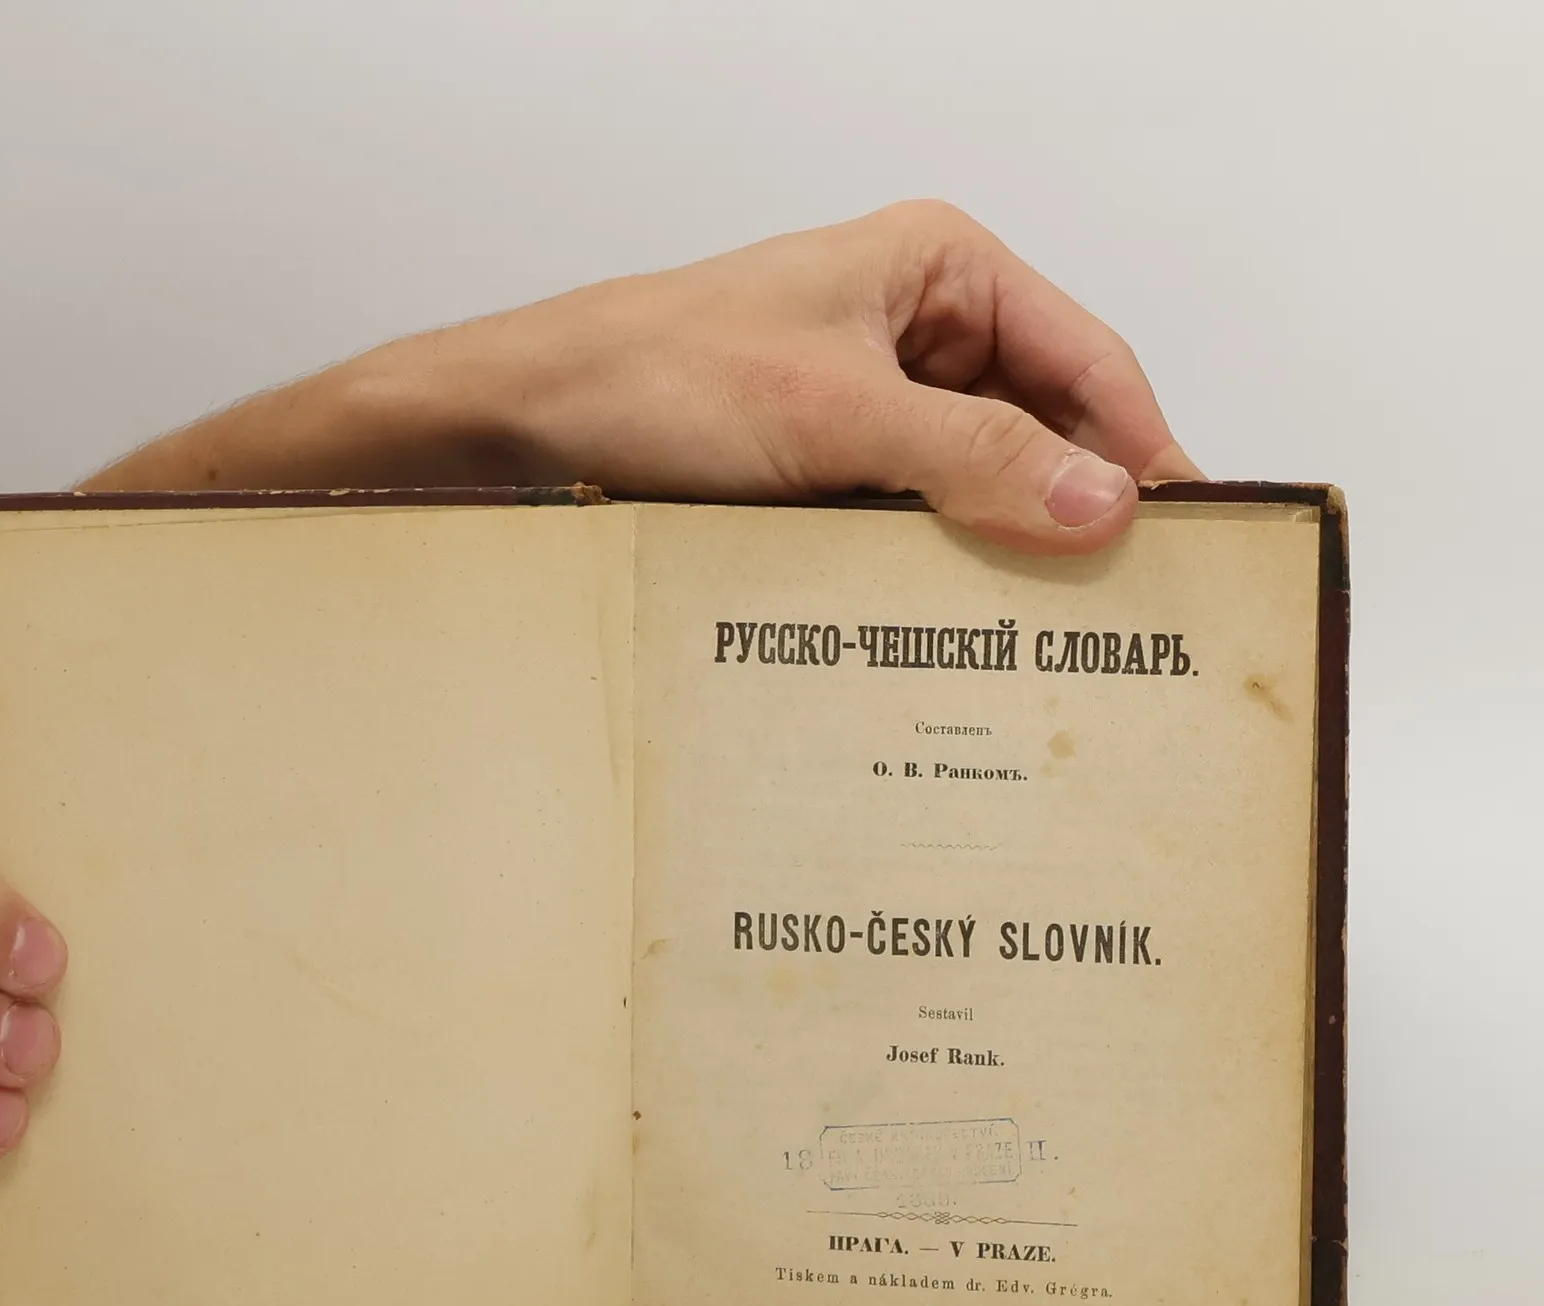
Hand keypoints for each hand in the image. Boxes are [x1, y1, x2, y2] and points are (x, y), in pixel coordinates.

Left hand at [90, 200, 1199, 554]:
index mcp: (939, 266)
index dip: (1143, 451)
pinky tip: (960, 622)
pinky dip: (943, 558)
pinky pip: (916, 509)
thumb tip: (1102, 505)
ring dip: (1008, 542)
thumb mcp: (831, 415)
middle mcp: (916, 323)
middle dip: (1079, 504)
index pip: (1088, 360)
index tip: (1190, 541)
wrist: (525, 426)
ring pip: (981, 473)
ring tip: (1054, 630)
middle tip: (1126, 608)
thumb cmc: (656, 380)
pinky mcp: (825, 462)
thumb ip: (973, 455)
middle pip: (1044, 419)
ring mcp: (870, 396)